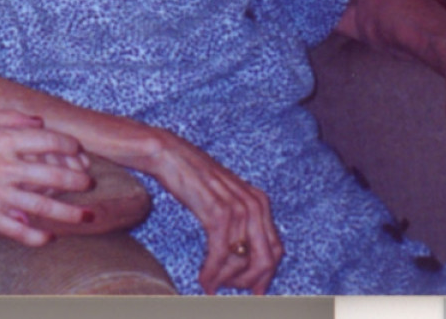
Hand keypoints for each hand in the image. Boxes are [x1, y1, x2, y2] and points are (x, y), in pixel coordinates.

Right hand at [0, 110, 93, 246]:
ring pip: (42, 206)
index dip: (70, 145)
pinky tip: (48, 237)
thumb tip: (39, 121)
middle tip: (88, 184)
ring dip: (69, 212)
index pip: (48, 140)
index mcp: (2, 140)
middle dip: (77, 180)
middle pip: (53, 174)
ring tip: (87, 216)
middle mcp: (4, 167)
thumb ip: (9, 117)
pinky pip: (17, 230)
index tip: (78, 151)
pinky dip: (35, 236)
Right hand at [147, 132, 281, 294]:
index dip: (266, 275)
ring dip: (225, 279)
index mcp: (260, 202)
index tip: (253, 291)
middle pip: (265, 259)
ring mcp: (238, 209)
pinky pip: (220, 254)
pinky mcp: (217, 212)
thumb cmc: (193, 177)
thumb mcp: (226, 198)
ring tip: (210, 284)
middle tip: (230, 290)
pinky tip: (204, 280)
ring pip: (242, 261)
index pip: (276, 250)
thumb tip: (242, 255)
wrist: (169, 155)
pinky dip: (213, 272)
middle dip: (249, 281)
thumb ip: (240, 221)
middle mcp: (254, 205)